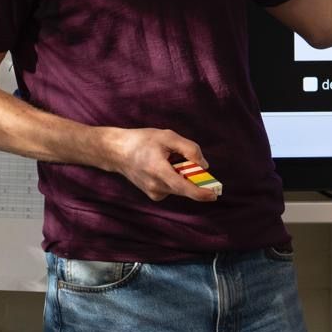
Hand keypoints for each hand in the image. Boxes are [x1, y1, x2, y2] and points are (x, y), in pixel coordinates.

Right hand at [99, 127, 218, 202]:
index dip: (200, 193)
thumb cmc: (143, 141)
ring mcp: (153, 192)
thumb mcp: (168, 136)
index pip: (183, 187)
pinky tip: (164, 168)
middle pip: (185, 187)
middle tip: (193, 163)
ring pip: (180, 187)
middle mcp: (155, 185)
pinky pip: (173, 188)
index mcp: (158, 170)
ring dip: (183, 176)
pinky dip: (175, 179)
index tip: (213, 195)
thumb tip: (204, 166)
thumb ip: (189, 149)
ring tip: (169, 160)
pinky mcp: (154, 195)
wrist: (117, 152)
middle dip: (195, 178)